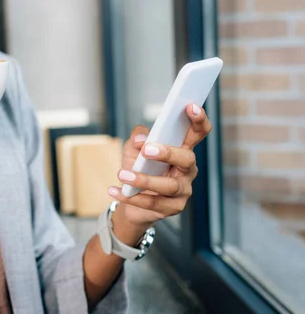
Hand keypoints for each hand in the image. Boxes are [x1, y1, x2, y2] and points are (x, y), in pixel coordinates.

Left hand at [108, 104, 211, 228]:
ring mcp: (183, 190)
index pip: (197, 133)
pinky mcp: (173, 208)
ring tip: (122, 174)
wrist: (130, 198)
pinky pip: (153, 203)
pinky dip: (131, 197)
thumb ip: (137, 137)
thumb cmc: (138, 167)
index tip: (190, 106)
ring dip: (144, 179)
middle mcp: (187, 169)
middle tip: (147, 150)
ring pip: (169, 185)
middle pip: (187, 159)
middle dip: (168, 153)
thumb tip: (142, 139)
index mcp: (182, 149)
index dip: (198, 120)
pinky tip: (114, 190)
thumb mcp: (133, 148)